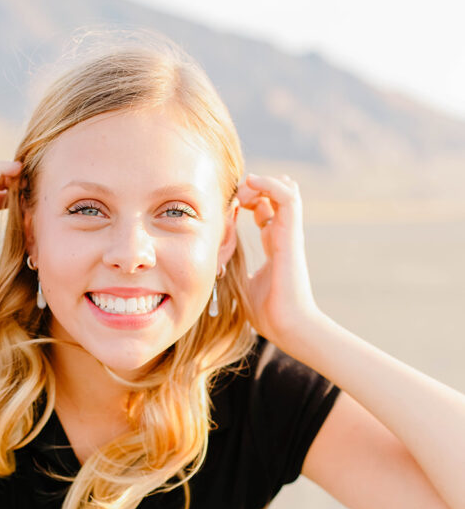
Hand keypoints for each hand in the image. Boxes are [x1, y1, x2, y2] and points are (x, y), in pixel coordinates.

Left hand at [236, 173, 321, 348]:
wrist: (288, 326)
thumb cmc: (268, 313)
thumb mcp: (242, 284)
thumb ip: (234, 270)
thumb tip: (216, 265)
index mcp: (273, 245)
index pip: (264, 210)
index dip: (247, 200)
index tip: (226, 205)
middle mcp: (283, 235)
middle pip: (276, 194)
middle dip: (254, 187)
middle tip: (233, 196)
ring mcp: (289, 233)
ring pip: (285, 189)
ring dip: (262, 182)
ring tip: (243, 190)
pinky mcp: (291, 235)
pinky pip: (288, 196)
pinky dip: (270, 183)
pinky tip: (251, 183)